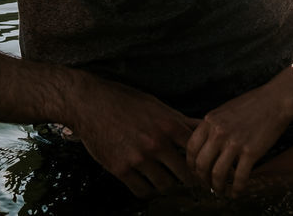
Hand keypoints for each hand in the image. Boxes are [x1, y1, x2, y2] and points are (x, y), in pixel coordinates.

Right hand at [67, 77, 199, 197]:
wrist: (89, 103)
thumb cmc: (124, 100)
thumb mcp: (156, 105)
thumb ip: (180, 120)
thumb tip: (203, 127)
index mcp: (168, 125)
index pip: (197, 152)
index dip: (201, 162)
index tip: (201, 169)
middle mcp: (156, 143)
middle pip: (185, 175)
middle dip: (188, 180)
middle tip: (187, 182)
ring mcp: (138, 158)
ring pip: (165, 186)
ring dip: (167, 186)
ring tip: (166, 181)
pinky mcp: (121, 169)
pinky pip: (142, 191)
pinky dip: (147, 190)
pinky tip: (146, 182)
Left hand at [186, 83, 292, 196]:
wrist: (275, 101)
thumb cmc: (251, 105)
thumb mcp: (224, 111)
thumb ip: (212, 126)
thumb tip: (204, 146)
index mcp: (209, 121)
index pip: (191, 148)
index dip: (191, 164)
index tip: (195, 172)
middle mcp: (218, 132)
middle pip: (201, 164)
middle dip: (202, 179)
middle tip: (207, 184)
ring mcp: (234, 142)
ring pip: (218, 174)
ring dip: (218, 187)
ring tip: (221, 191)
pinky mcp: (251, 152)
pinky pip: (239, 177)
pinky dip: (236, 189)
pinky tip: (237, 193)